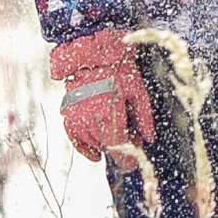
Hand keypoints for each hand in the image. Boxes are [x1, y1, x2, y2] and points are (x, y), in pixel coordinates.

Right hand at [51, 27, 153, 160]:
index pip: (117, 146)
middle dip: (119, 148)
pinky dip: (84, 147)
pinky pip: (75, 136)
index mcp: (109, 112)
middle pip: (106, 145)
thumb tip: (149, 138)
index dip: (125, 159)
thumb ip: (143, 117)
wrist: (93, 52)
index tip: (132, 165)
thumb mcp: (138, 90)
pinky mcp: (68, 112)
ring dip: (105, 145)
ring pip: (92, 142)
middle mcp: (91, 117)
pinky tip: (95, 154)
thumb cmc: (119, 68)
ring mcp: (77, 115)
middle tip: (132, 142)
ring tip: (117, 138)